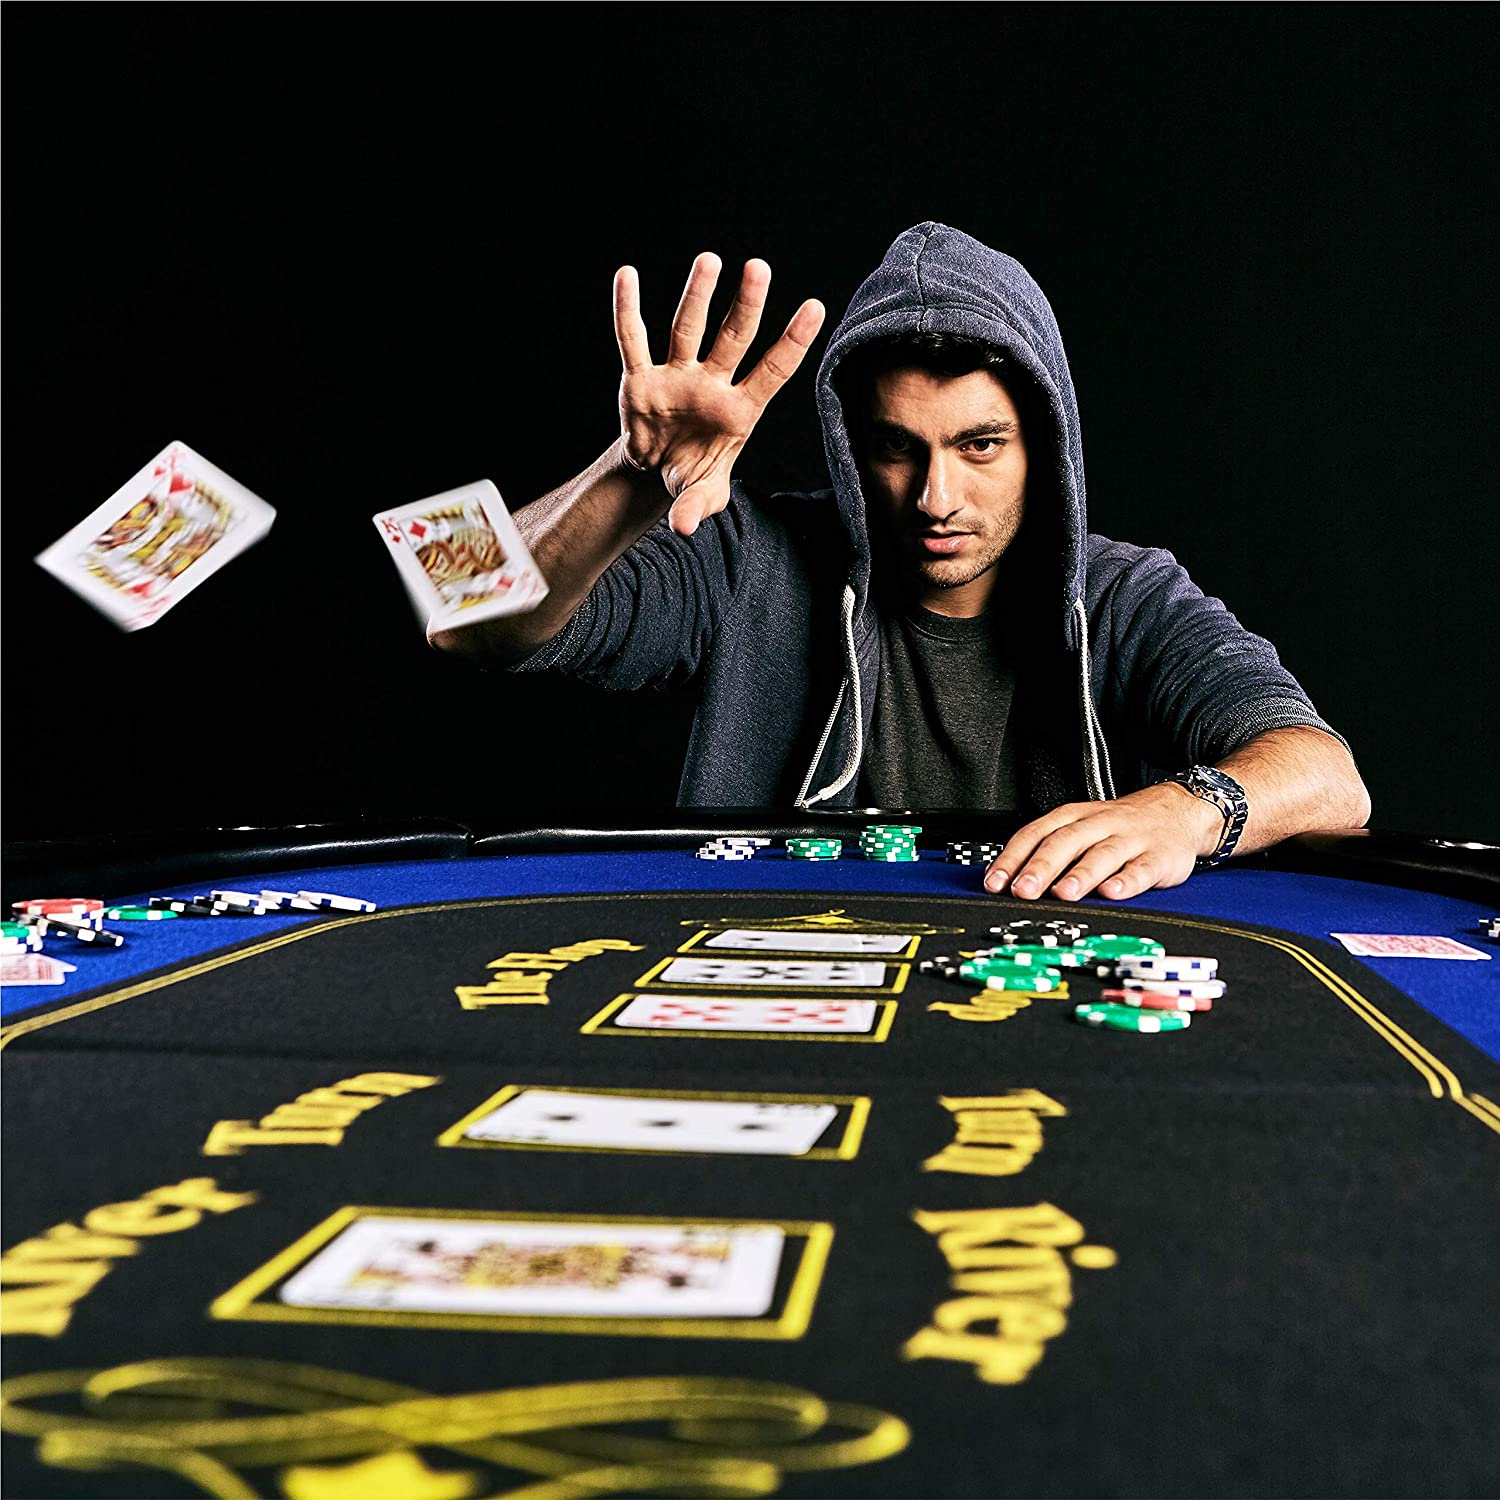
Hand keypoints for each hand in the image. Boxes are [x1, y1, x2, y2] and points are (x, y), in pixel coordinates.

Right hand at [614, 254, 824, 534]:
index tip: (816, 306)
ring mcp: (676, 377)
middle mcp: (712, 385)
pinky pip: (632, 339)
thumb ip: (697, 506)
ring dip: (697, 296)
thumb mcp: (700, 496)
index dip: (793, 342)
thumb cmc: (692, 476)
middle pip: (733, 338)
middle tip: (759, 267)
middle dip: (746, 305)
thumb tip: (684, 527)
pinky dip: (627, 309)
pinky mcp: (640, 379)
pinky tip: (628, 275)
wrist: (655, 472)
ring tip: (709, 261)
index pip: (773, 371)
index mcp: (740, 411)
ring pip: (688, 329)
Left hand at [983, 784, 1223, 901]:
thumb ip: (1048, 850)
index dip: (1013, 858)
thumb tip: (1008, 883)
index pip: (1035, 834)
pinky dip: (1127, 881)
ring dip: (1081, 874)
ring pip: (1102, 854)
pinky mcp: (1159, 856)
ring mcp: (1130, 839)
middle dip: (1041, 867)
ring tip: (1064, 893)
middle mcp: (1098, 824)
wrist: (1179, 810)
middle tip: (1022, 890)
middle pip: (1065, 842)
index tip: (995, 882)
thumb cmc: (1120, 826)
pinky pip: (1142, 868)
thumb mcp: (1081, 827)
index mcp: (1073, 817)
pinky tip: (1113, 893)